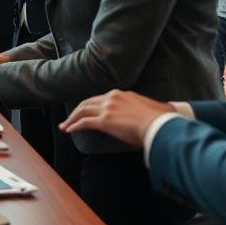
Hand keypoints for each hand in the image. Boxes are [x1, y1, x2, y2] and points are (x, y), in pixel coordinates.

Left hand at [59, 89, 176, 146]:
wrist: (160, 124)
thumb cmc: (160, 120)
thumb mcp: (151, 109)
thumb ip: (146, 109)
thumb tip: (156, 112)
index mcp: (121, 95)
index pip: (100, 99)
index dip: (90, 105)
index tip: (85, 111)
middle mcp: (112, 98)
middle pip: (87, 103)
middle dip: (77, 111)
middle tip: (70, 118)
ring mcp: (107, 108)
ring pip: (82, 111)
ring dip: (72, 119)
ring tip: (65, 126)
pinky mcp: (104, 121)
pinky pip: (84, 123)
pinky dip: (74, 126)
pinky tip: (69, 130)